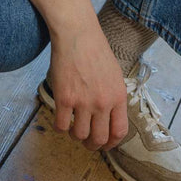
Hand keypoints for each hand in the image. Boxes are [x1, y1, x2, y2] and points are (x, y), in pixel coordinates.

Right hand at [47, 22, 127, 150]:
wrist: (78, 34)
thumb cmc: (96, 51)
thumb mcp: (114, 75)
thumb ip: (114, 97)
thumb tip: (110, 118)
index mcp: (118, 96)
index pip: (120, 131)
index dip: (111, 143)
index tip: (104, 143)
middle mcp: (103, 102)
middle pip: (99, 139)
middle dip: (92, 145)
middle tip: (87, 142)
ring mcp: (83, 102)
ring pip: (80, 135)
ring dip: (75, 136)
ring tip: (73, 128)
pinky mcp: (65, 98)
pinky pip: (61, 126)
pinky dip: (60, 128)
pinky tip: (61, 120)